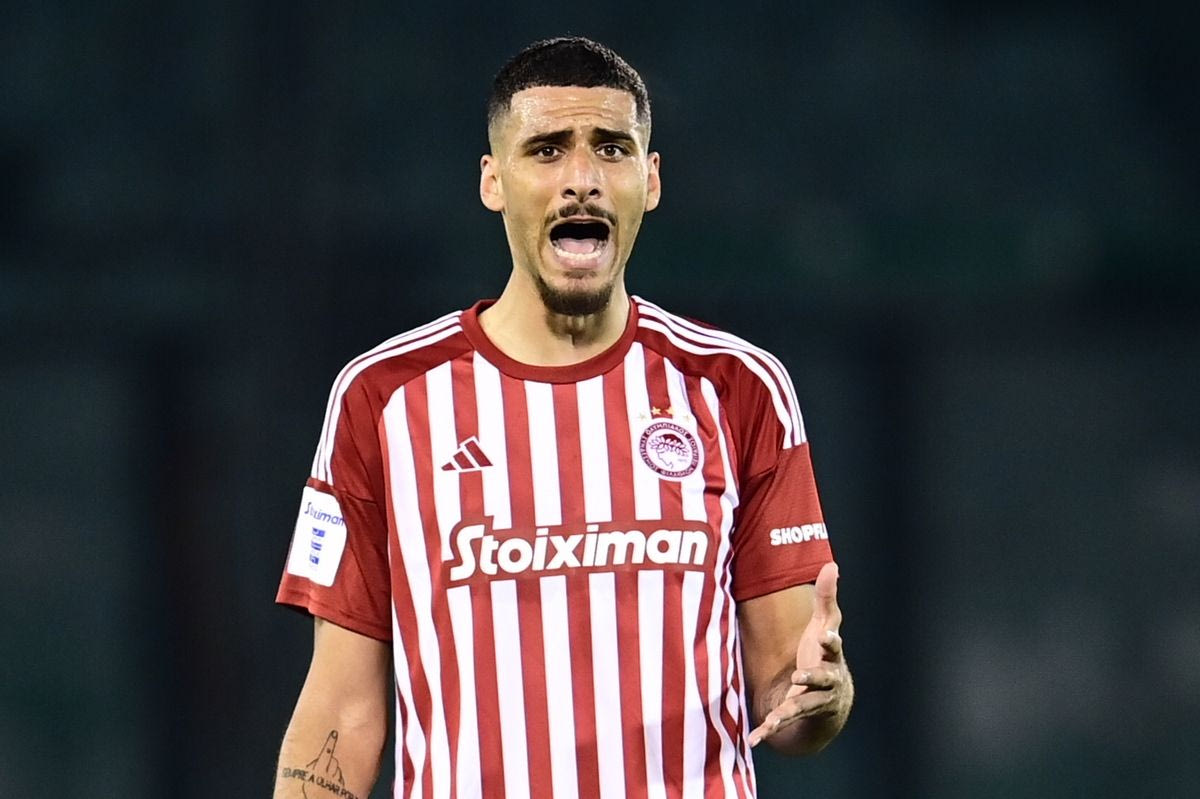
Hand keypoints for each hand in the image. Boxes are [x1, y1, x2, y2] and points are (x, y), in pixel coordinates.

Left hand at [748, 561, 848, 747]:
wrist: (832, 699)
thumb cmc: (824, 654)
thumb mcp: (826, 625)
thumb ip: (827, 598)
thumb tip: (832, 564)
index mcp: (831, 656)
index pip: (833, 647)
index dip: (830, 641)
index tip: (825, 636)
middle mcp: (826, 681)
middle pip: (821, 679)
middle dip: (812, 677)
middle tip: (800, 675)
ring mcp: (813, 700)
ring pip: (802, 706)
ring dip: (789, 710)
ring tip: (776, 717)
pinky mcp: (798, 715)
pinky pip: (782, 723)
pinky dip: (768, 731)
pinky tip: (755, 739)